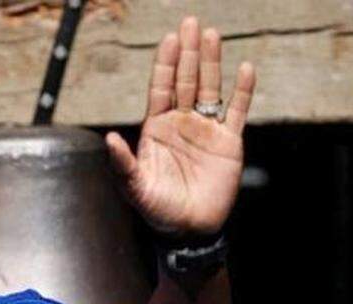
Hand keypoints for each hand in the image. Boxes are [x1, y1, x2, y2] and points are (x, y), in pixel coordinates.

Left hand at [106, 16, 255, 237]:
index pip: (161, 88)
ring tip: (212, 35)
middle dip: (188, 53)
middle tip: (191, 23)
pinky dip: (242, 91)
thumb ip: (122, 164)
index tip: (170, 39)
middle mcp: (181, 123)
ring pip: (210, 88)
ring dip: (211, 63)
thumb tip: (107, 139)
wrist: (190, 231)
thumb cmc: (158, 210)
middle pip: (186, 80)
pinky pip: (237, 111)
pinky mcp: (229, 142)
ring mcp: (206, 130)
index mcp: (157, 128)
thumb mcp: (135, 188)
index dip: (166, 64)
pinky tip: (244, 69)